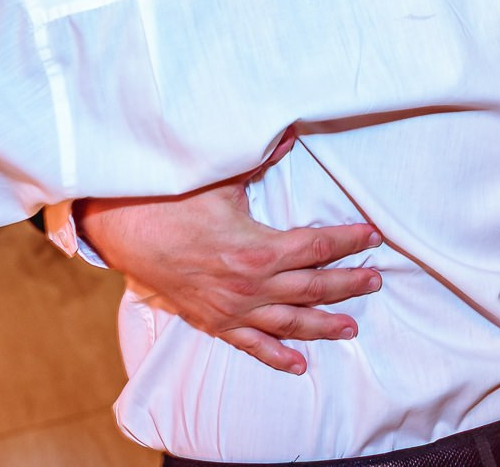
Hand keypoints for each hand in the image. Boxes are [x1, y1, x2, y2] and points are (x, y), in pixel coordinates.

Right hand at [74, 147, 383, 374]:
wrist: (124, 232)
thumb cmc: (172, 201)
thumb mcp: (220, 175)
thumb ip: (261, 157)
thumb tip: (289, 134)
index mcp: (258, 248)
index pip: (316, 246)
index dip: (347, 241)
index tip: (372, 237)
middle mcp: (250, 285)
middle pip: (312, 287)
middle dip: (348, 284)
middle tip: (375, 281)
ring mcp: (232, 308)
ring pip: (290, 322)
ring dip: (323, 324)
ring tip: (350, 327)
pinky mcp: (213, 321)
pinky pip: (251, 345)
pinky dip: (277, 355)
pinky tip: (298, 365)